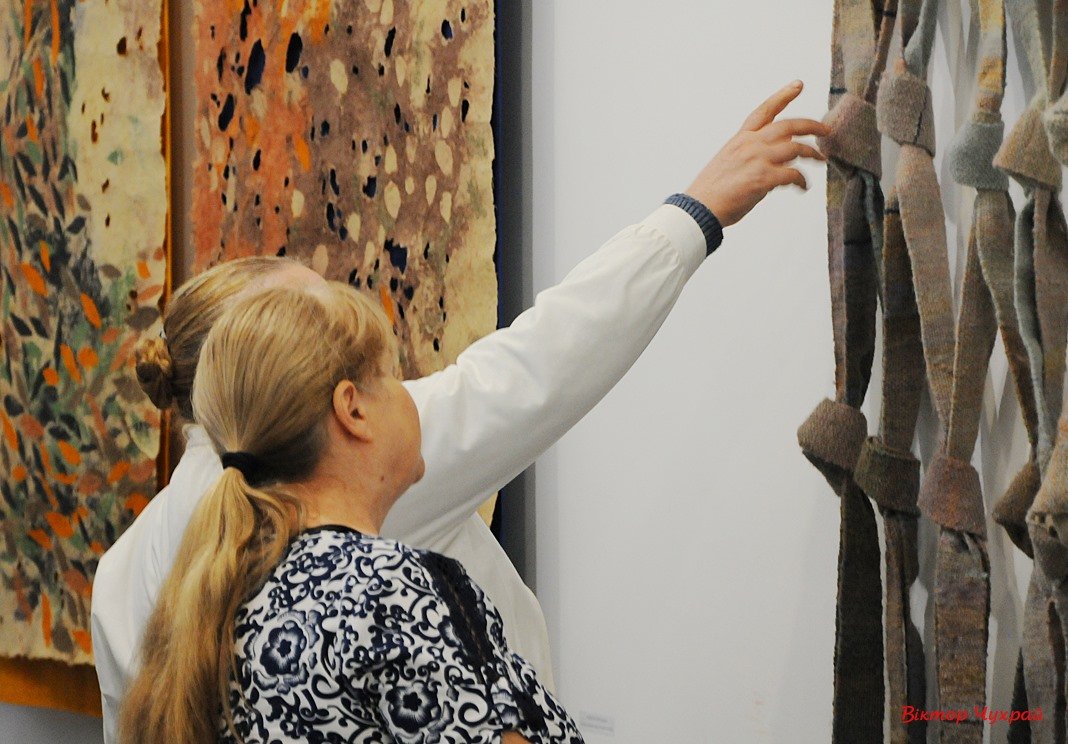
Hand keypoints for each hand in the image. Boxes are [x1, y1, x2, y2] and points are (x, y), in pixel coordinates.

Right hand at [684, 80, 829, 227]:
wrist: (700, 209)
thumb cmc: (712, 192)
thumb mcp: (730, 163)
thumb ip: (753, 155)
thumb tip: (778, 158)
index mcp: (740, 139)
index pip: (764, 111)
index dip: (783, 96)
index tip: (798, 85)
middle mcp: (750, 144)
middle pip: (789, 126)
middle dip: (811, 126)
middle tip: (825, 130)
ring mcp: (757, 160)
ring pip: (796, 148)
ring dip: (812, 154)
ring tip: (821, 160)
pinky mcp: (763, 178)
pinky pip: (793, 174)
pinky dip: (802, 181)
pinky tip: (803, 187)